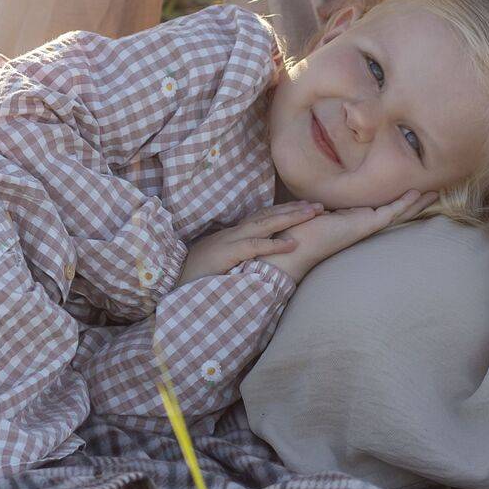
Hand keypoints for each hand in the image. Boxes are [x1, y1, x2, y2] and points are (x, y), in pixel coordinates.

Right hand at [174, 201, 323, 287]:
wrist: (169, 283)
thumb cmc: (192, 277)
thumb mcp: (217, 264)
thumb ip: (234, 259)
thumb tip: (252, 263)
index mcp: (231, 236)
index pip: (261, 218)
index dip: (283, 212)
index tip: (305, 208)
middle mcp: (232, 234)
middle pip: (268, 215)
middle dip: (294, 210)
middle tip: (319, 205)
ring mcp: (229, 242)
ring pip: (265, 225)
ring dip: (291, 218)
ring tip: (313, 214)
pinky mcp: (226, 254)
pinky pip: (253, 247)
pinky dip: (274, 244)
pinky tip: (292, 243)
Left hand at [256, 189, 437, 283]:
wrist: (292, 246)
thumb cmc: (298, 229)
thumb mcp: (315, 210)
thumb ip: (325, 206)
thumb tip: (324, 200)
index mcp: (352, 221)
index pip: (379, 209)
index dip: (397, 200)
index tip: (411, 190)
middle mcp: (362, 225)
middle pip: (395, 212)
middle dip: (414, 202)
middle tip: (435, 192)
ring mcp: (365, 227)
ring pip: (397, 212)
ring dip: (416, 203)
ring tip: (435, 193)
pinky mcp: (363, 226)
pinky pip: (389, 213)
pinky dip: (403, 203)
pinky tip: (416, 194)